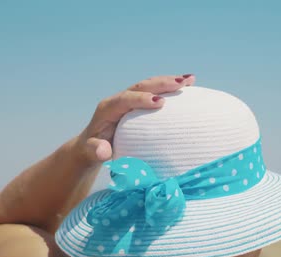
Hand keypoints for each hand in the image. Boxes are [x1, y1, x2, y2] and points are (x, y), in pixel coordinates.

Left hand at [77, 74, 194, 164]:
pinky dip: (170, 87)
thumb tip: (103, 151)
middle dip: (161, 84)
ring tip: (190, 80)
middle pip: (141, 87)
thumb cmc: (93, 150)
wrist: (92, 145)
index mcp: (108, 109)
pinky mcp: (139, 103)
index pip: (125, 99)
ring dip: (169, 81)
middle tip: (181, 84)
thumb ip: (96, 150)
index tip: (160, 102)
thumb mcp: (91, 152)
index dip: (141, 99)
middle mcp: (120, 100)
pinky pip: (155, 92)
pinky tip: (188, 84)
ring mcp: (130, 99)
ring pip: (150, 85)